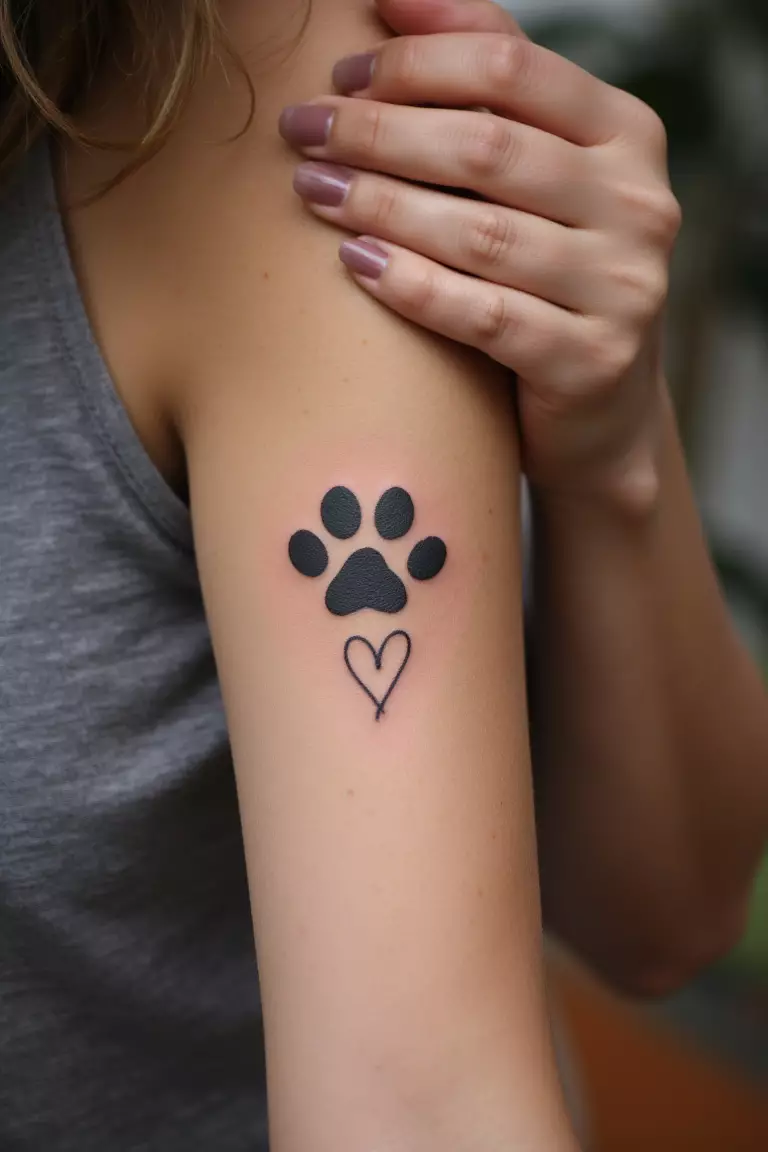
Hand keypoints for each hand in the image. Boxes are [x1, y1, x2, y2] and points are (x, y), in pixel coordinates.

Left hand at [278, 0, 680, 510]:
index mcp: (628, 136)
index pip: (511, 68)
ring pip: (480, 233)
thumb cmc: (554, 274)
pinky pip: (482, 314)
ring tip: (312, 189)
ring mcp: (622, 288)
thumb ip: (496, 91)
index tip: (341, 72)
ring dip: (380, 204)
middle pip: (487, 147)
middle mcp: (639, 205)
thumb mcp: (547, 175)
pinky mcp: (589, 360)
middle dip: (378, 130)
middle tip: (303, 128)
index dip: (415, 62)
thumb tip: (396, 0)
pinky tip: (356, 263)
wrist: (604, 409)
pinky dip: (411, 285)